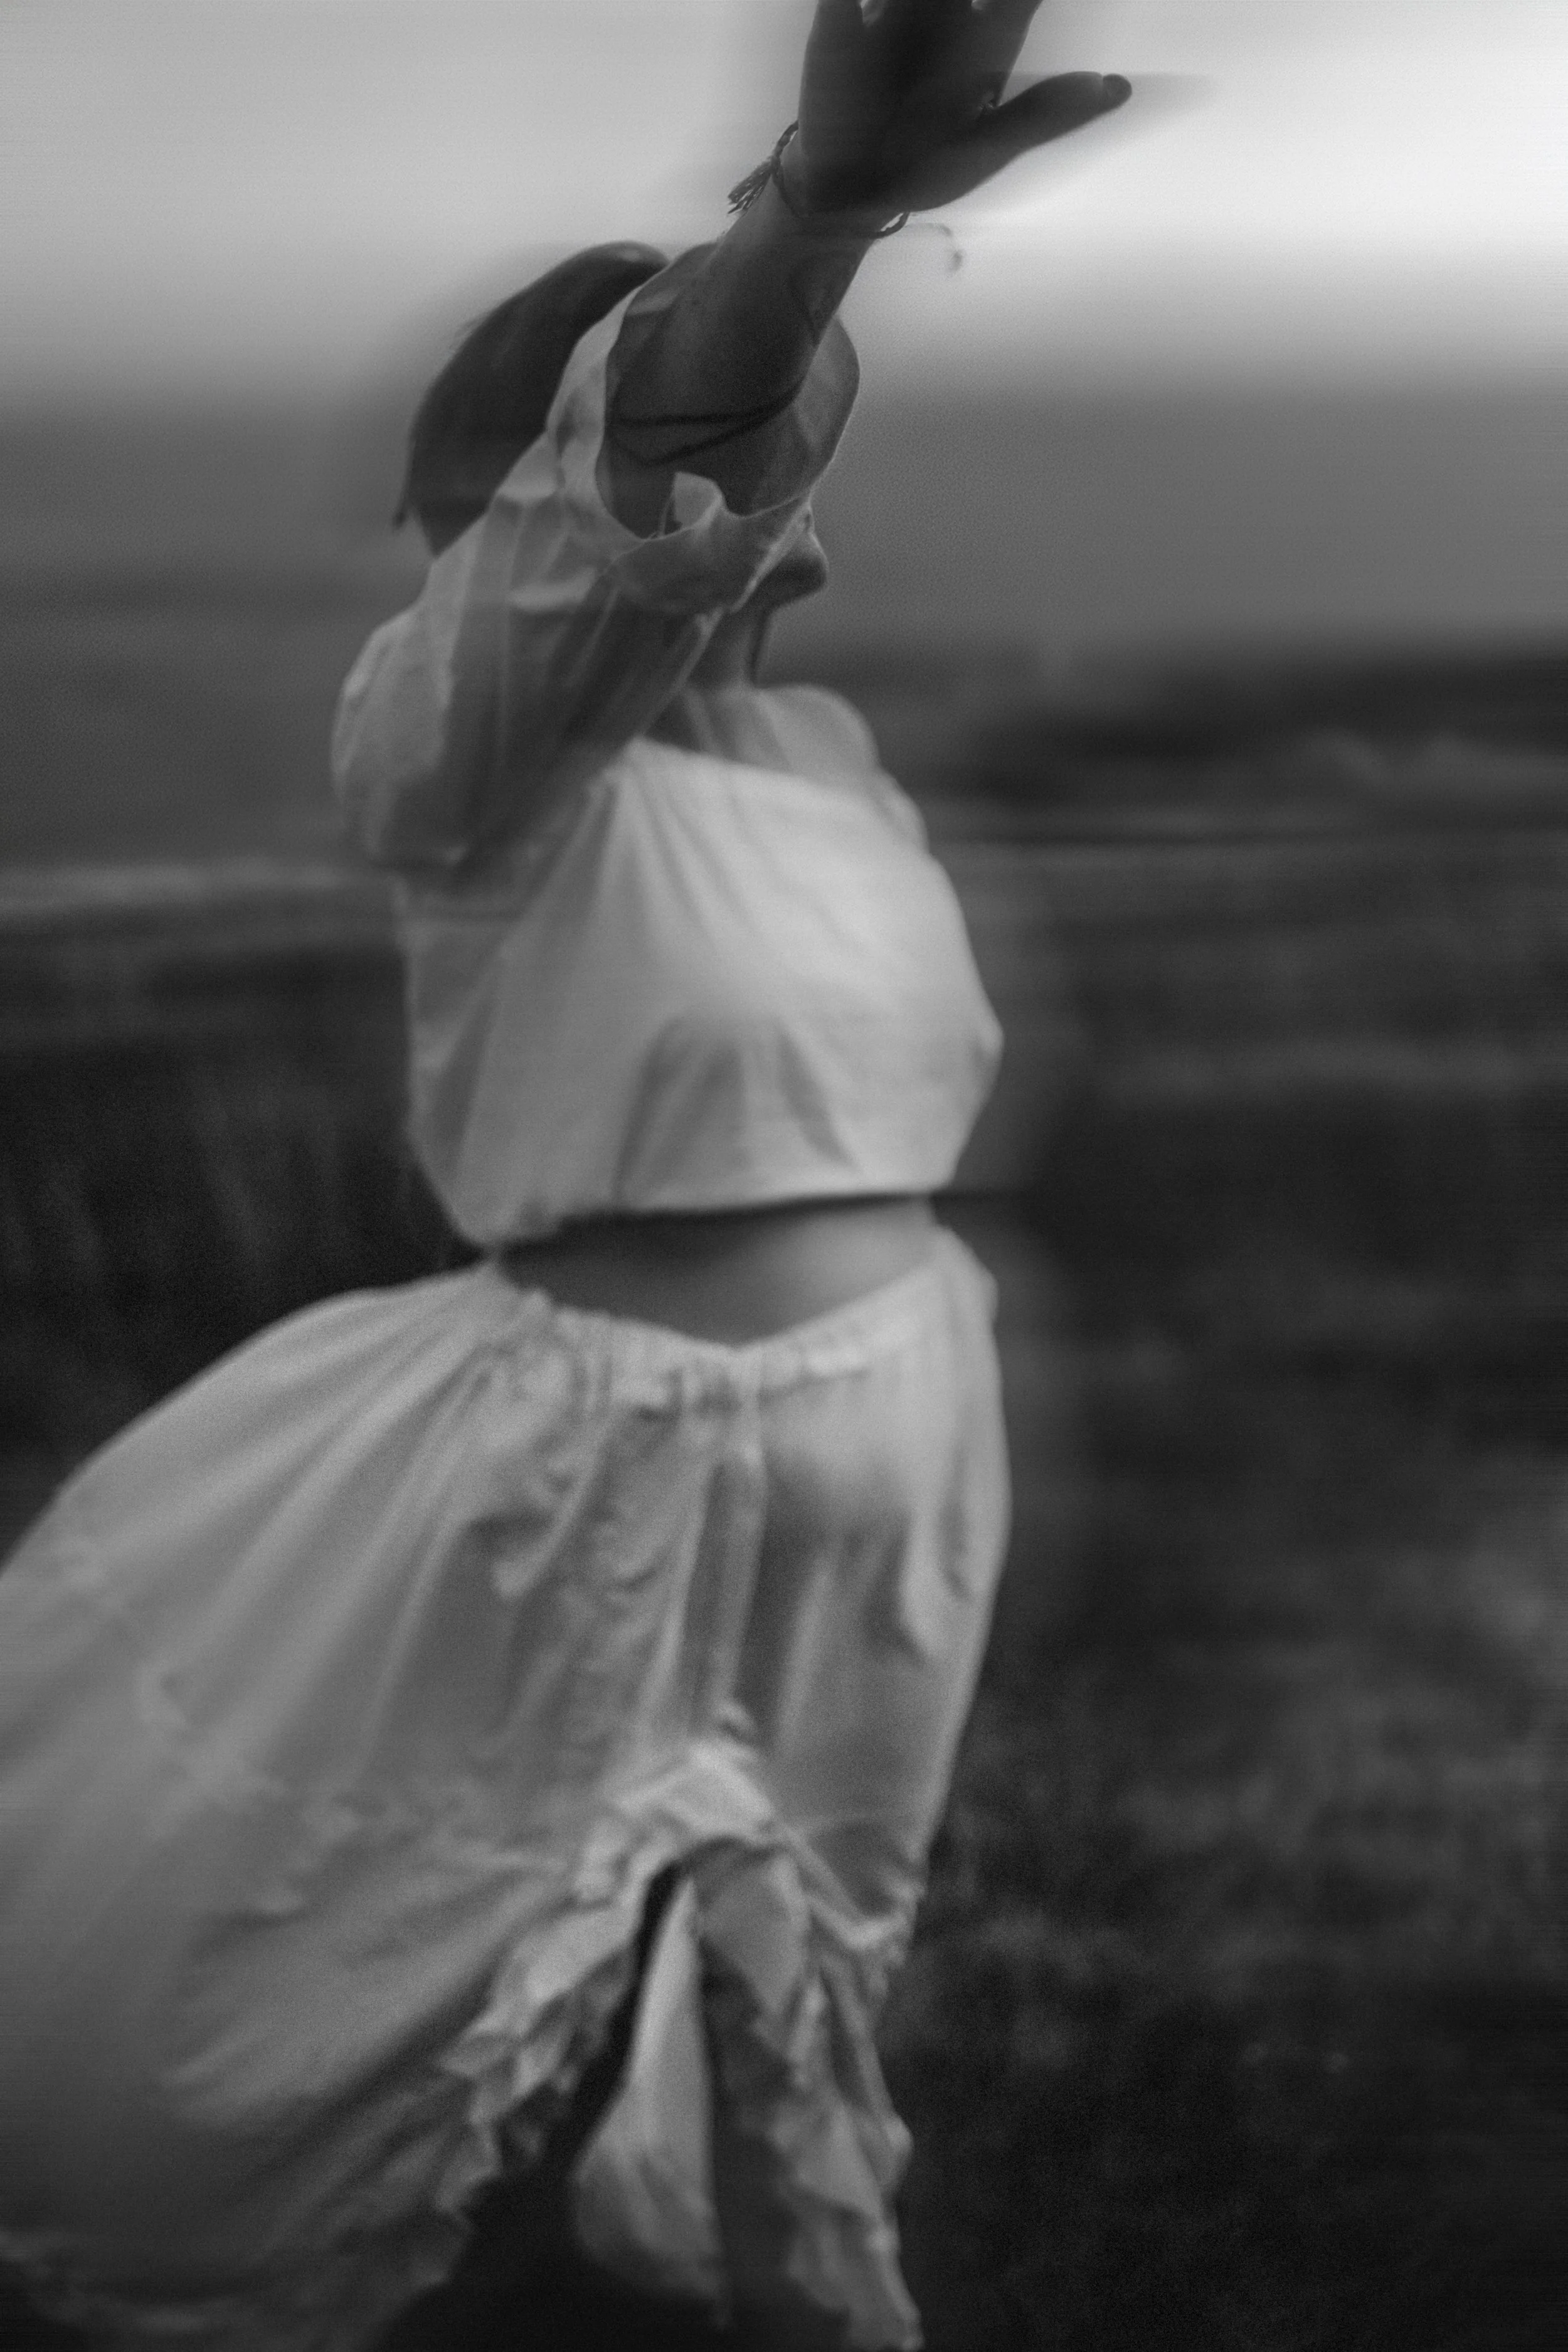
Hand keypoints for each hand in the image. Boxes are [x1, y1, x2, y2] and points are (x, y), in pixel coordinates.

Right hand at [789, 0, 1128, 217]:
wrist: (849, 195)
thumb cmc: (924, 171)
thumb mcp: (986, 150)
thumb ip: (1044, 116)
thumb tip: (1119, 88)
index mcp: (988, 37)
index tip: (1011, 4)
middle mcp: (945, 12)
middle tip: (969, 4)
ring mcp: (895, 13)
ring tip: (904, 4)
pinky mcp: (839, 23)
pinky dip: (852, 0)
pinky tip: (861, 3)